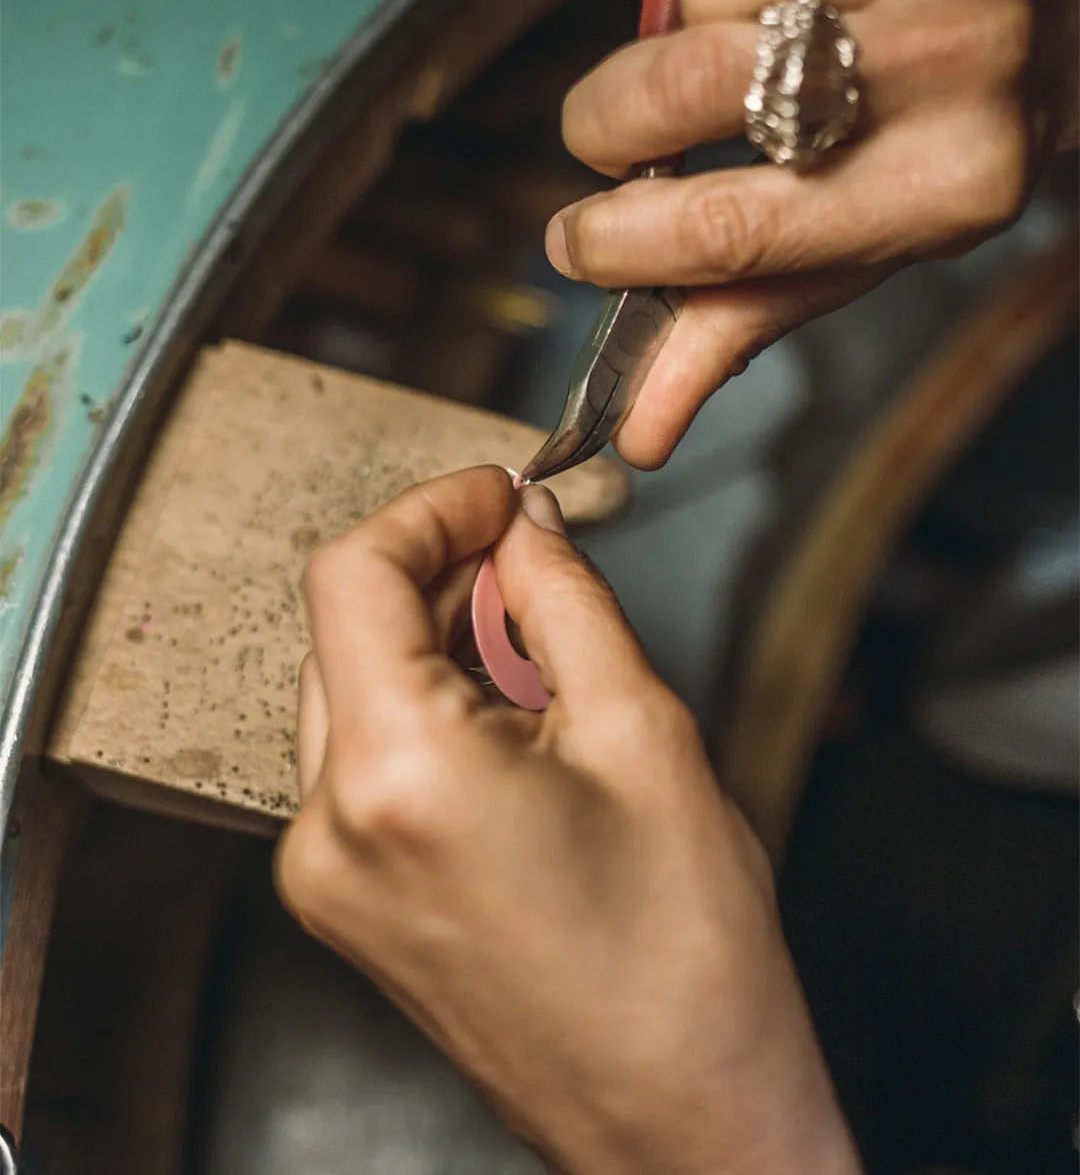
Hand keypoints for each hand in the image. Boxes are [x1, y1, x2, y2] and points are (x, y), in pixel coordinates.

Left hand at [275, 467, 859, 1174]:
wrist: (680, 1123)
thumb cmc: (684, 961)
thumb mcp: (642, 733)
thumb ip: (566, 604)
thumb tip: (529, 532)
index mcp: (398, 775)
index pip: (354, 573)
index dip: (430, 508)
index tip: (498, 495)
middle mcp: (329, 829)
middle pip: (345, 627)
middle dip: (437, 570)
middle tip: (532, 553)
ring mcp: (327, 877)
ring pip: (350, 689)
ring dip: (432, 637)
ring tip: (536, 642)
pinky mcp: (346, 903)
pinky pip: (360, 761)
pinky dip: (423, 708)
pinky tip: (508, 716)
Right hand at [546, 0, 1078, 468]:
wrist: (1052, 23)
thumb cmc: (930, 161)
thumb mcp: (847, 258)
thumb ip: (735, 329)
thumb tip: (637, 431)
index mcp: (940, 192)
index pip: (735, 229)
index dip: (620, 244)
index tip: (572, 245)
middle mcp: (951, 67)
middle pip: (692, 87)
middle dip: (608, 124)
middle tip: (607, 145)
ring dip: (673, 39)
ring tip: (715, 67)